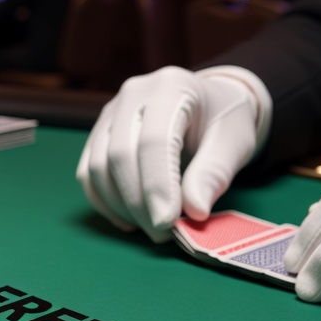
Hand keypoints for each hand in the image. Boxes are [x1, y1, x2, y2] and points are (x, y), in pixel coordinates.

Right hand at [77, 66, 266, 241]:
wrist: (209, 105)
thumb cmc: (223, 124)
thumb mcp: (232, 145)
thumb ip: (213, 175)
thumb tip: (194, 212)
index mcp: (171, 86)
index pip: (154, 141)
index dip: (157, 186)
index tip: (166, 224)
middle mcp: (133, 93)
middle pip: (120, 154)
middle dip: (138, 203)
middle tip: (161, 234)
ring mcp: (110, 112)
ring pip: (98, 166)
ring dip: (120, 206)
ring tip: (150, 227)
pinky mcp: (99, 133)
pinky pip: (87, 172)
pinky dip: (104, 202)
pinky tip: (129, 220)